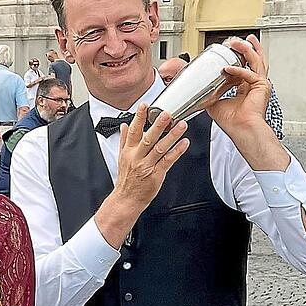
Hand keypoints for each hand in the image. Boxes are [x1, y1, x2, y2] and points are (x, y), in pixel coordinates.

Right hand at [95, 105, 189, 247]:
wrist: (126, 199)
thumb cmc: (126, 179)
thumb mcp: (121, 157)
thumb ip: (124, 140)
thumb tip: (123, 125)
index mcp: (128, 151)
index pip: (133, 130)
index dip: (139, 117)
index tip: (145, 106)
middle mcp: (137, 157)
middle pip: (148, 137)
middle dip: (158, 125)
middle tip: (167, 114)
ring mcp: (147, 166)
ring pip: (160, 148)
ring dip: (171, 136)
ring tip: (181, 125)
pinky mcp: (156, 174)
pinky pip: (168, 161)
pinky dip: (176, 151)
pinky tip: (184, 143)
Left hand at [205, 35, 272, 135]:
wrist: (241, 130)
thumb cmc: (232, 122)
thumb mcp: (215, 103)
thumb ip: (211, 92)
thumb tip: (198, 88)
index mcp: (246, 89)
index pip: (244, 68)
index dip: (236, 59)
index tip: (227, 52)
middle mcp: (255, 85)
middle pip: (255, 61)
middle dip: (247, 48)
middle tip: (238, 40)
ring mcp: (260, 85)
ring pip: (256, 61)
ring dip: (246, 50)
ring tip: (237, 43)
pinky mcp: (262, 86)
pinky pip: (249, 73)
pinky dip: (238, 70)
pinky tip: (227, 68)